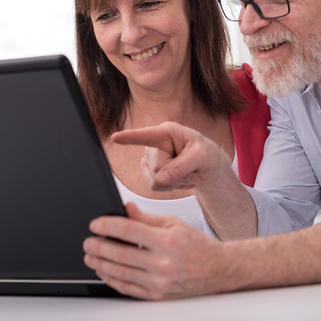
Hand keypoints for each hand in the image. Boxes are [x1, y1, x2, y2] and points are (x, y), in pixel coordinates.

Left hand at [84, 202, 229, 299]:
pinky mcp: (158, 296)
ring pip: (121, 273)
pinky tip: (104, 272)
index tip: (95, 224)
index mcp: (167, 241)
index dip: (107, 226)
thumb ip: (147, 218)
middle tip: (88, 241)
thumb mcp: (174, 224)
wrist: (218, 270)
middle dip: (99, 247)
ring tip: (90, 255)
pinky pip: (129, 289)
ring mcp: (160, 283)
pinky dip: (112, 280)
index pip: (129, 231)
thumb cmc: (197, 246)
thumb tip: (125, 209)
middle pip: (121, 254)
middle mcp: (163, 263)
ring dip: (101, 264)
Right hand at [111, 121, 231, 192]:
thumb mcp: (202, 156)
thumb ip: (183, 166)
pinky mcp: (150, 172)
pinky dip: (173, 187)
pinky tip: (182, 179)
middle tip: (193, 171)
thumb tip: (161, 178)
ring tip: (189, 174)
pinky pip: (157, 188)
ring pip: (156, 181)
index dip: (129, 137)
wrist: (205, 165)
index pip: (146, 135)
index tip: (115, 137)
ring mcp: (149, 159)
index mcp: (167, 132)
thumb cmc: (205, 153)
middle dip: (178, 175)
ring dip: (177, 183)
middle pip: (157, 169)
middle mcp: (153, 144)